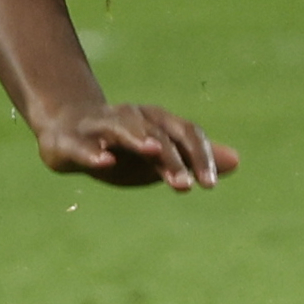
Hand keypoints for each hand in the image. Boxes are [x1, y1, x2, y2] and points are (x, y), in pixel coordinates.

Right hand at [33, 101, 236, 190]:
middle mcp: (132, 118)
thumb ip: (193, 158)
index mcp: (157, 122)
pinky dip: (95, 152)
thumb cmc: (121, 147)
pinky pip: (84, 145)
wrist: (66, 130)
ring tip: (153, 152)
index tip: (210, 185)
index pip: (186, 133)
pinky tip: (106, 161)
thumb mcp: (159, 155)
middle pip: (158, 134)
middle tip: (185, 185)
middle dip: (172, 158)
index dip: (199, 156)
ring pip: (124, 130)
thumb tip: (237, 160)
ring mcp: (100, 125)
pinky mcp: (70, 140)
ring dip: (139, 140)